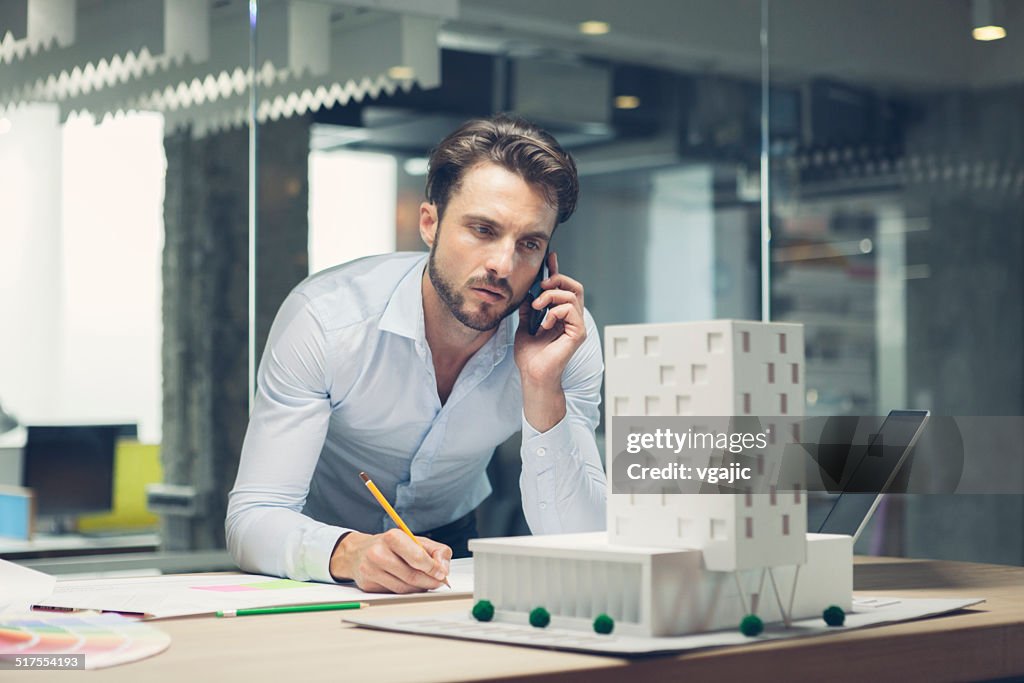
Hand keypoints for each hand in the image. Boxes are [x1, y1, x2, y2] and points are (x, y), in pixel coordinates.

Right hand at [329, 529, 451, 592]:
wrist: (358, 552)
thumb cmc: (390, 545)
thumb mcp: (414, 540)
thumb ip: (435, 551)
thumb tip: (443, 569)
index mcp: (392, 537)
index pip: (417, 557)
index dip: (433, 568)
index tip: (442, 574)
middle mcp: (378, 553)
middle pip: (411, 575)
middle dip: (430, 581)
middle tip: (439, 582)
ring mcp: (370, 570)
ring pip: (404, 588)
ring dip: (419, 588)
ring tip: (426, 583)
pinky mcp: (368, 585)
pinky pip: (394, 593)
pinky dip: (407, 591)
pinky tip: (410, 585)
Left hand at [514, 252, 586, 386]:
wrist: (532, 375)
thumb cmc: (530, 357)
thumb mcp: (525, 326)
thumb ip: (529, 310)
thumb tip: (527, 293)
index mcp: (561, 316)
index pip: (563, 288)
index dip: (557, 271)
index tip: (550, 258)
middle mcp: (572, 319)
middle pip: (575, 287)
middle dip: (557, 279)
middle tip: (541, 285)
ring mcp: (577, 326)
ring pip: (572, 295)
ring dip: (551, 296)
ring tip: (537, 307)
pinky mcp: (578, 333)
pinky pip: (571, 310)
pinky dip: (555, 312)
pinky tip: (545, 323)